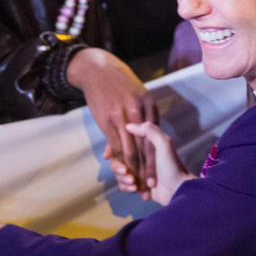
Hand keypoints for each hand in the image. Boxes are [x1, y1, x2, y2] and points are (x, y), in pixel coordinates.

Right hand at [68, 48, 159, 185]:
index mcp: (150, 106)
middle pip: (145, 147)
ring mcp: (123, 116)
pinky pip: (115, 143)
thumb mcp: (137, 97)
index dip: (155, 160)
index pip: (155, 139)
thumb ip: (142, 118)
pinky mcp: (108, 119)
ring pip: (130, 148)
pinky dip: (117, 158)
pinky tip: (118, 168)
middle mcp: (139, 111)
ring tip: (133, 183)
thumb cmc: (119, 84)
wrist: (98, 69)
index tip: (156, 177)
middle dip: (146, 169)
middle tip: (147, 187)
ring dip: (131, 168)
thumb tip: (147, 133)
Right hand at [110, 121, 194, 204]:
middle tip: (126, 172)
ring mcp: (139, 173)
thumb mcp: (164, 143)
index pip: (122, 144)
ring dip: (123, 179)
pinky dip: (127, 187)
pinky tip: (136, 189)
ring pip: (120, 174)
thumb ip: (149, 130)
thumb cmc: (172, 165)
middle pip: (118, 161)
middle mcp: (140, 159)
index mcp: (144, 147)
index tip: (108, 155)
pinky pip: (125, 186)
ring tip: (133, 183)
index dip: (112, 149)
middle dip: (118, 167)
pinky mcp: (139, 186)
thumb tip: (128, 125)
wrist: (178, 189)